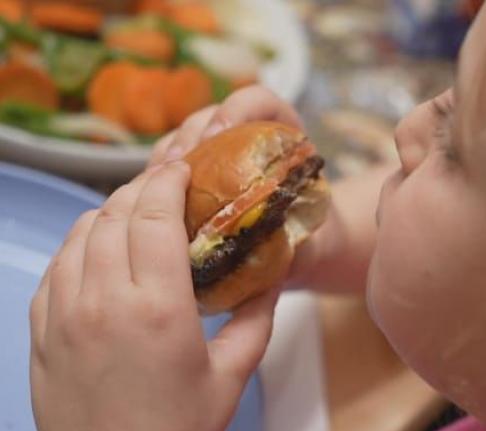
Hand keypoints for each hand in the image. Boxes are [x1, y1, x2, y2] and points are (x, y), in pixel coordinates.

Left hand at [30, 163, 278, 430]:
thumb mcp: (232, 375)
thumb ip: (257, 318)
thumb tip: (271, 276)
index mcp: (158, 309)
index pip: (153, 216)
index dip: (167, 181)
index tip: (181, 169)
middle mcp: (104, 302)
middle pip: (115, 214)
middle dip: (141, 187)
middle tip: (164, 185)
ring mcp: (64, 315)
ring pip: (81, 234)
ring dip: (110, 211)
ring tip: (135, 212)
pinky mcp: (41, 331)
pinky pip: (55, 266)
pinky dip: (79, 243)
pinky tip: (99, 248)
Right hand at [147, 85, 349, 291]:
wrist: (303, 254)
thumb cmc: (313, 238)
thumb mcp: (316, 236)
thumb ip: (299, 232)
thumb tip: (268, 232)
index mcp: (281, 137)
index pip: (259, 101)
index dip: (238, 108)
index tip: (219, 132)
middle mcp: (244, 138)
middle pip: (210, 117)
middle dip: (190, 135)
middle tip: (178, 163)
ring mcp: (214, 156)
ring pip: (181, 140)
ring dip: (167, 157)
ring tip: (156, 182)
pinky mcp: (192, 179)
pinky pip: (166, 171)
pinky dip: (155, 182)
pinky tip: (148, 200)